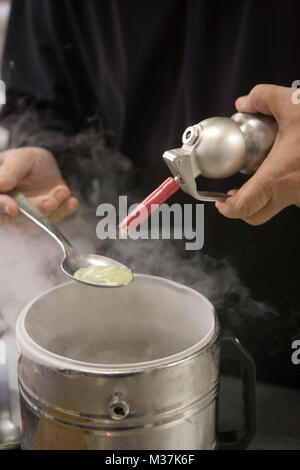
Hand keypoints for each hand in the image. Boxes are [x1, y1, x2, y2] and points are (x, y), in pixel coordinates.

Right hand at [0, 146, 78, 222]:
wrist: (43, 166)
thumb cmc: (24, 161)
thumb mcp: (18, 159)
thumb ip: (9, 172)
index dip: (2, 206)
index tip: (13, 208)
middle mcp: (6, 210)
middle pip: (16, 217)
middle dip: (36, 209)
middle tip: (51, 202)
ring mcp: (25, 219)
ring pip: (36, 222)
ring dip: (52, 209)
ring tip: (63, 190)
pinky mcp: (44, 220)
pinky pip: (53, 220)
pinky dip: (64, 211)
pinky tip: (72, 202)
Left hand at [215, 84, 299, 224]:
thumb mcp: (294, 104)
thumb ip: (264, 97)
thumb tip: (246, 101)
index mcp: (277, 177)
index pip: (243, 208)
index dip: (227, 209)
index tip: (220, 202)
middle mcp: (290, 193)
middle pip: (256, 216)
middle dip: (241, 209)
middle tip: (234, 195)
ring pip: (276, 207)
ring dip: (264, 197)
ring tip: (261, 175)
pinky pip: (293, 197)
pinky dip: (284, 189)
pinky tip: (287, 169)